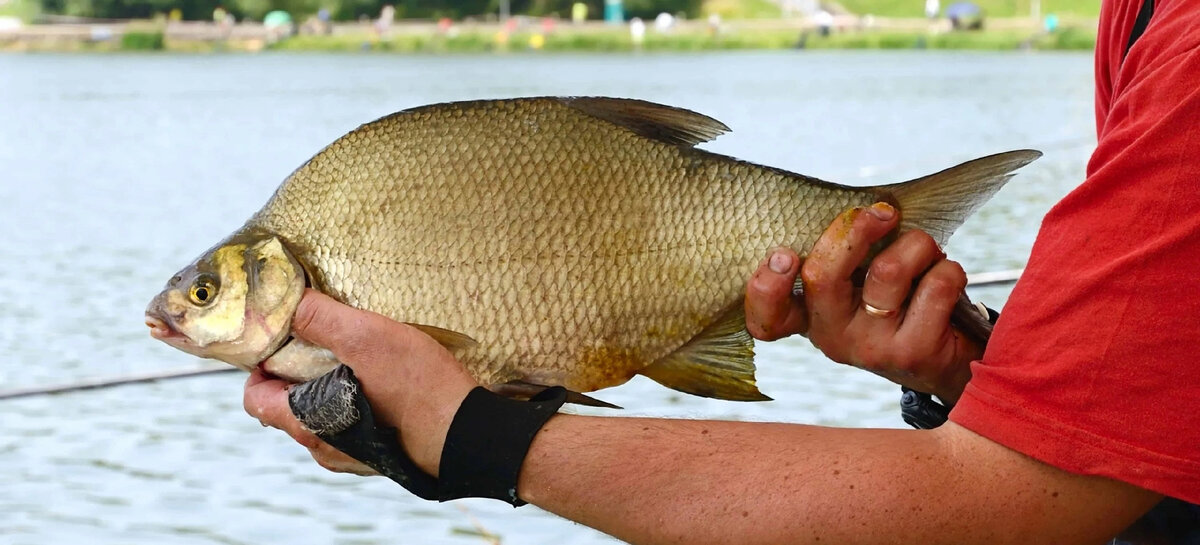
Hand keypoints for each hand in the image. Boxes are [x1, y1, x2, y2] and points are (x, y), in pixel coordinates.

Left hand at [244, 289, 478, 475]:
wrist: (469, 435)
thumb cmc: (419, 391)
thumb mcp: (368, 339)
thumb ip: (322, 319)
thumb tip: (290, 302)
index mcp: (307, 423)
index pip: (255, 399)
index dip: (260, 367)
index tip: (282, 341)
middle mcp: (324, 447)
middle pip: (288, 406)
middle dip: (298, 373)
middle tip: (325, 342)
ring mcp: (353, 456)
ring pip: (321, 416)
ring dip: (329, 387)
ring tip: (360, 359)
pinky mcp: (381, 456)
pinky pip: (352, 425)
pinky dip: (356, 401)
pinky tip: (386, 383)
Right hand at [744, 203, 980, 403]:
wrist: (949, 362)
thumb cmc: (900, 304)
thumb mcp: (862, 285)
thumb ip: (848, 256)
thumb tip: (865, 208)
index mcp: (810, 317)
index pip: (767, 318)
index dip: (765, 286)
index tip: (783, 254)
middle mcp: (832, 337)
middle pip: (822, 276)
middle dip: (855, 230)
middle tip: (883, 213)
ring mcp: (870, 349)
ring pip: (889, 269)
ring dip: (918, 244)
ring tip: (928, 252)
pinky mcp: (913, 352)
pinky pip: (935, 284)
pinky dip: (949, 268)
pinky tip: (946, 279)